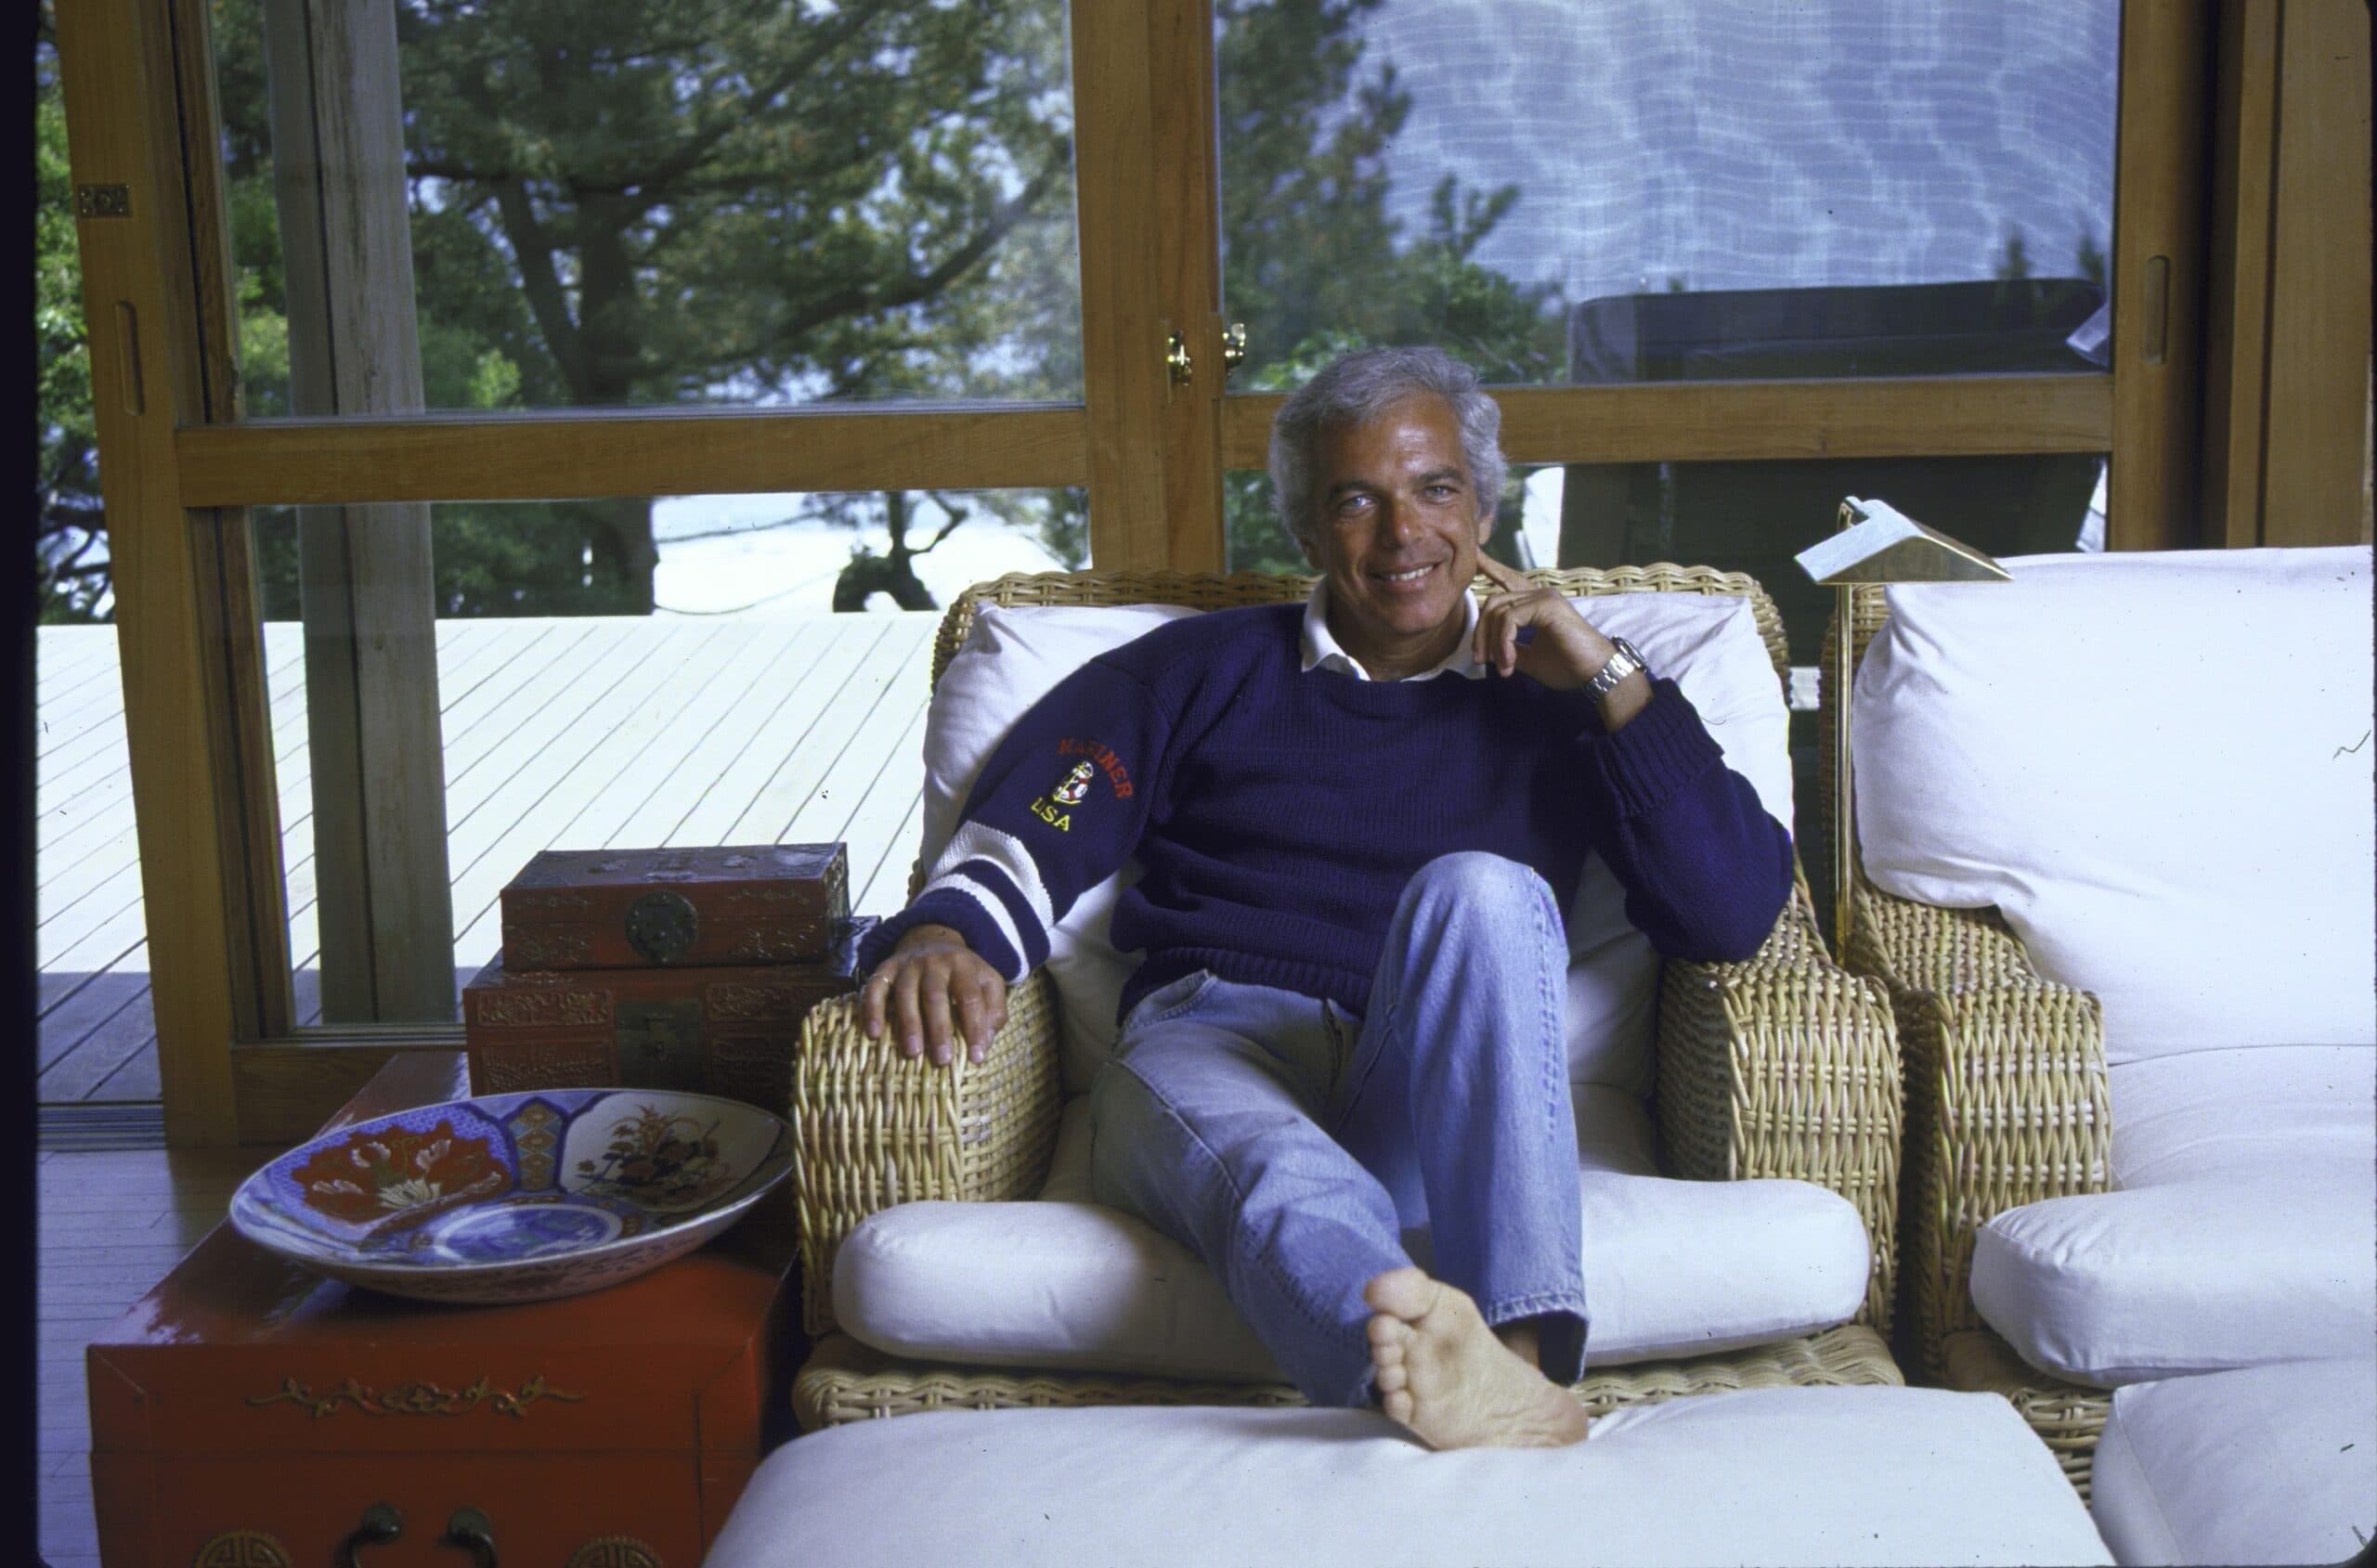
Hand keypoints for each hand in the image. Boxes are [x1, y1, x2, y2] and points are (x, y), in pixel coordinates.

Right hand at [858, 924, 1007, 1065]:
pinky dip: (872, 1009)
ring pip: (906, 993)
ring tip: (913, 1053)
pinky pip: (875, 988)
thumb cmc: (964, 975)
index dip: (974, 1027)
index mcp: (964, 966)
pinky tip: (873, 1033)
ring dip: (909, 1023)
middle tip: (942, 1060)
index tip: (976, 1057)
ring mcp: (908, 964)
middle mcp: (935, 962)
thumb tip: (985, 1043)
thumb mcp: (988, 984)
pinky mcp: (886, 968)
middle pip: (936, 995)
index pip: (970, 997)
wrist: (932, 939)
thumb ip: (994, 1012)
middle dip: (939, 1029)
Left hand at [1472, 554, 1614, 688]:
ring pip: (1498, 611)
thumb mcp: (1530, 658)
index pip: (1508, 581)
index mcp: (1537, 604)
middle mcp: (1540, 595)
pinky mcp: (1547, 605)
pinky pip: (1509, 619)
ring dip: (1493, 643)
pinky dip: (1503, 642)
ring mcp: (1544, 597)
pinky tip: (1509, 662)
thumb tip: (1488, 651)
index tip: (1476, 556)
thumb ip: (1510, 648)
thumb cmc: (1569, 667)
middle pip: (1494, 602)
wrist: (1596, 674)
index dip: (1491, 568)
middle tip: (1479, 660)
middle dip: (1481, 632)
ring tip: (1503, 668)